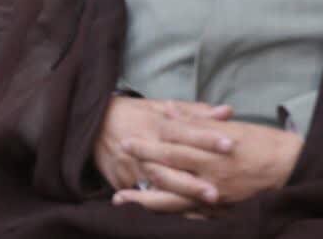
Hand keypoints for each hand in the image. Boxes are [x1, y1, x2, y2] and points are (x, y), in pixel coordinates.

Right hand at [93, 96, 233, 197]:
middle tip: (217, 192)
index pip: (184, 132)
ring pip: (158, 186)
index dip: (206, 138)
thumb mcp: (160, 106)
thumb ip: (195, 112)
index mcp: (156, 125)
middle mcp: (145, 147)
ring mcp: (132, 167)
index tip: (230, 144)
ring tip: (204, 208)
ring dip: (180, 197)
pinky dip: (165, 207)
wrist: (92, 124)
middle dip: (192, 181)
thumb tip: (227, 112)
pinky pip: (145, 197)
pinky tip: (186, 215)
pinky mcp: (123, 182)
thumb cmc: (133, 114)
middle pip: (170, 166)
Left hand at [113, 119, 302, 212]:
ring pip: (173, 199)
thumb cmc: (264, 143)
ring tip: (122, 199)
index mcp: (212, 150)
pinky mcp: (221, 209)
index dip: (148, 142)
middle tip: (118, 165)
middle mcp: (210, 173)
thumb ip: (198, 122)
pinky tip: (153, 215)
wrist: (292, 169)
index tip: (127, 138)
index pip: (172, 144)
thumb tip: (169, 112)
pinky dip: (170, 215)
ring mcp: (215, 194)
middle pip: (167, 170)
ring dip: (145, 200)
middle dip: (141, 166)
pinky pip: (190, 215)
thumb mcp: (232, 127)